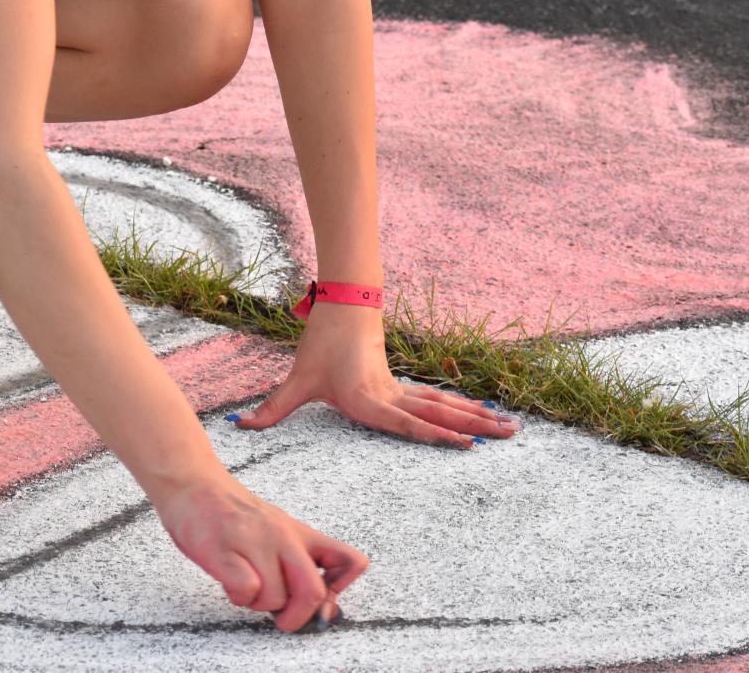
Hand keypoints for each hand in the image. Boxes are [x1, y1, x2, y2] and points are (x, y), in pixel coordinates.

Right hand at [150, 473, 366, 631]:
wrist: (194, 484)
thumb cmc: (235, 514)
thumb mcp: (278, 530)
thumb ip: (299, 562)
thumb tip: (322, 606)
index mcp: (300, 533)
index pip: (351, 561)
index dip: (340, 591)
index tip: (321, 600)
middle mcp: (283, 536)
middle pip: (313, 591)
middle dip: (297, 617)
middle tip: (281, 616)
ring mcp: (254, 542)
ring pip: (274, 597)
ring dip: (258, 604)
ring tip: (245, 584)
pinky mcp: (223, 550)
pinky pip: (245, 589)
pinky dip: (238, 597)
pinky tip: (230, 581)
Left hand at [232, 301, 522, 446]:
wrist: (343, 304)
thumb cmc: (321, 343)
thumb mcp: (297, 379)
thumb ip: (272, 408)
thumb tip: (239, 425)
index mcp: (370, 399)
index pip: (407, 422)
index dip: (436, 435)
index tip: (466, 445)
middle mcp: (391, 396)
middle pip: (440, 414)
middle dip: (475, 427)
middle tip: (510, 435)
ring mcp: (400, 389)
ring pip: (445, 406)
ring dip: (476, 417)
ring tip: (510, 427)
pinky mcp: (401, 384)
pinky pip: (437, 400)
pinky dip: (462, 409)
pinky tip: (483, 415)